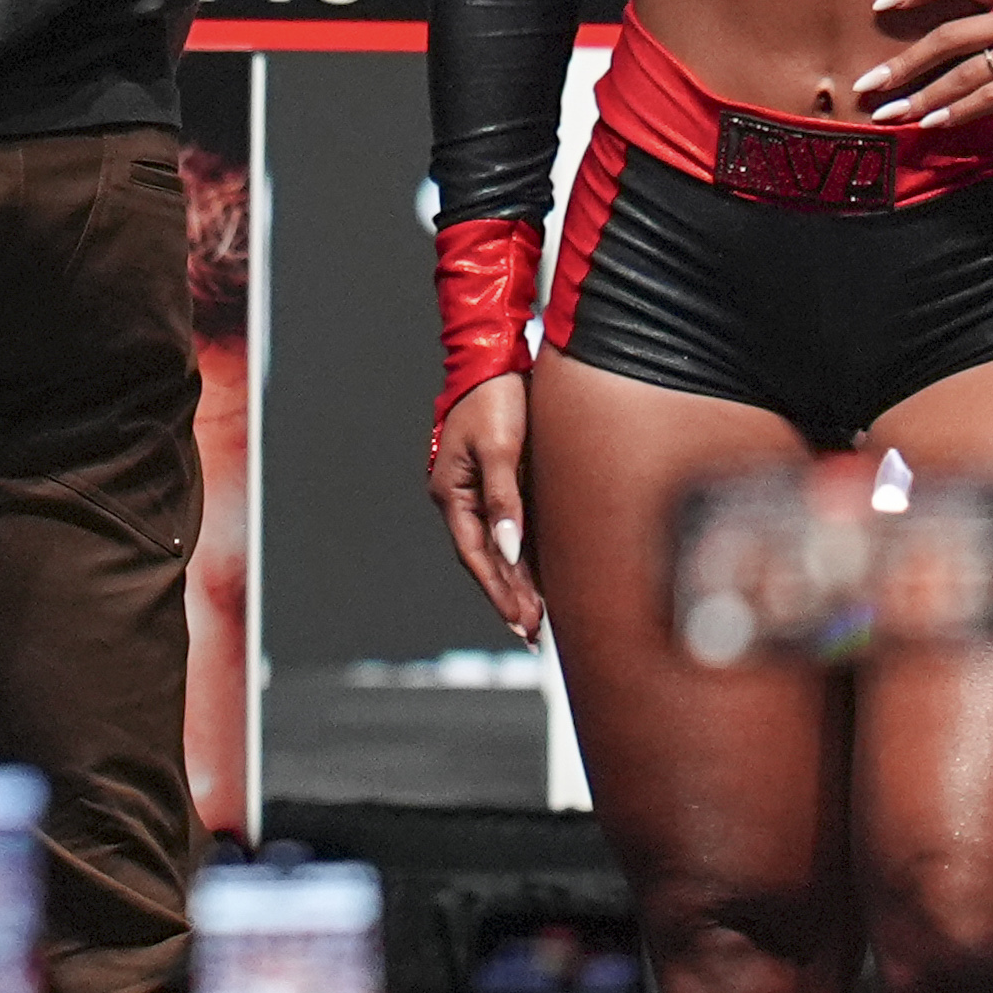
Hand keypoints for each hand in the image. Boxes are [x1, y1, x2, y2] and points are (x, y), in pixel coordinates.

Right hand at [429, 375, 538, 639]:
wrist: (497, 358)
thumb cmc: (496, 398)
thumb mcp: (500, 448)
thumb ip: (505, 500)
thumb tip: (509, 549)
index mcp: (452, 493)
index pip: (476, 554)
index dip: (498, 591)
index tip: (521, 621)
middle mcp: (461, 498)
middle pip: (485, 558)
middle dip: (508, 597)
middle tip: (533, 634)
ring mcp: (478, 491)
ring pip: (498, 547)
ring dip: (516, 582)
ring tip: (537, 618)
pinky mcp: (499, 482)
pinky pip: (510, 528)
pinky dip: (523, 556)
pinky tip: (540, 577)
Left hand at [857, 0, 992, 132]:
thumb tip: (942, 61)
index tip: (879, 4)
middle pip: (950, 32)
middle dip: (902, 62)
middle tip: (865, 86)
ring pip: (965, 70)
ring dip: (921, 95)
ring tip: (890, 115)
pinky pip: (991, 95)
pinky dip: (957, 111)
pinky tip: (931, 124)